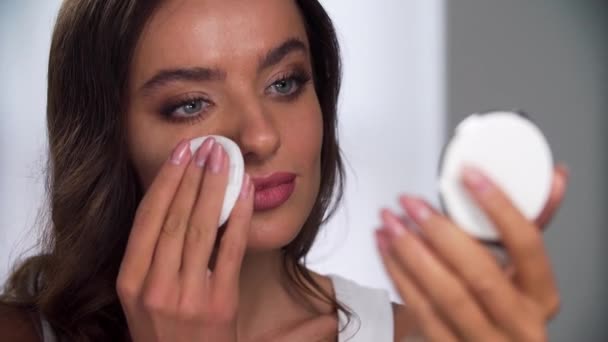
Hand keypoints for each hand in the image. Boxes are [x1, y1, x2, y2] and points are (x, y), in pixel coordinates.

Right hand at [116, 138, 253, 341]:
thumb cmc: (166, 332)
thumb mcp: (143, 297)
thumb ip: (151, 257)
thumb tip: (175, 202)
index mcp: (131, 283)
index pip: (147, 220)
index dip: (165, 182)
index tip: (180, 153)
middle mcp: (155, 288)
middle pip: (174, 218)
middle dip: (192, 176)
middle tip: (206, 145)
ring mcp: (188, 297)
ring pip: (201, 229)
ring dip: (214, 188)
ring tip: (223, 158)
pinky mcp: (220, 304)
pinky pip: (230, 251)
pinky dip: (238, 218)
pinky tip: (244, 193)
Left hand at [377, 165, 568, 340]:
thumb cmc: (505, 306)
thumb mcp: (524, 271)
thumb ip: (530, 225)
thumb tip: (551, 178)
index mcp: (541, 295)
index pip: (526, 245)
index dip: (499, 206)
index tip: (469, 176)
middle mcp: (518, 323)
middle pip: (479, 274)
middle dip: (440, 231)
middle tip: (411, 203)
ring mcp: (483, 340)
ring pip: (444, 295)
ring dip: (410, 252)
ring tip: (390, 221)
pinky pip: (419, 309)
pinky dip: (397, 273)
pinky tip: (386, 247)